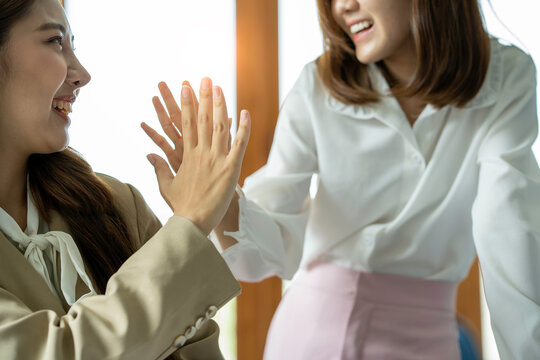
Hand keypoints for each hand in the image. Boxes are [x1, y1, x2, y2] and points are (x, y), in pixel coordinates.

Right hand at [143, 78, 249, 234]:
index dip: (187, 104)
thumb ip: (159, 168)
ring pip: (220, 127)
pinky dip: (243, 128)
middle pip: (203, 120)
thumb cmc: (181, 206)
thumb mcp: (166, 186)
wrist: (194, 223)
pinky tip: (244, 112)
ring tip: (220, 87)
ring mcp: (217, 160)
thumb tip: (149, 155)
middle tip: (204, 78)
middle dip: (203, 97)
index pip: (187, 124)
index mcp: (186, 156)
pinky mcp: (231, 169)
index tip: (186, 86)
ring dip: (220, 105)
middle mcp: (201, 153)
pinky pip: (239, 145)